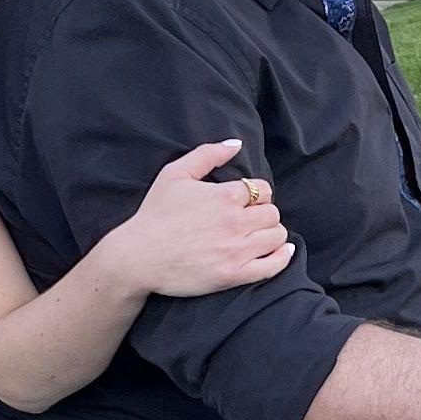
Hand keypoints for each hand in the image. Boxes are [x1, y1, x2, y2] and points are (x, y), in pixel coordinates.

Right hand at [100, 139, 295, 301]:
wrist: (138, 257)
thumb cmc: (154, 214)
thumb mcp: (174, 174)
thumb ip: (208, 154)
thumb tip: (236, 145)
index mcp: (225, 195)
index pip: (263, 190)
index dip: (256, 195)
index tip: (245, 203)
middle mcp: (235, 221)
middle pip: (272, 213)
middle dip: (264, 214)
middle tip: (250, 220)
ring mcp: (236, 250)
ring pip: (276, 236)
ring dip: (272, 234)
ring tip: (258, 235)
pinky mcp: (234, 274)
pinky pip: (273, 265)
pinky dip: (281, 257)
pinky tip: (280, 251)